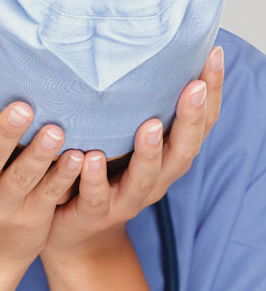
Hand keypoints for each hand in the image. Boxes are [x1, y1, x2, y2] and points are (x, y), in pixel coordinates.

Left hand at [41, 46, 224, 267]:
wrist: (78, 235)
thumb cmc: (102, 180)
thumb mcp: (121, 146)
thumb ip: (129, 115)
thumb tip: (133, 57)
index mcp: (165, 161)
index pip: (198, 126)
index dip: (211, 95)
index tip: (212, 55)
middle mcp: (154, 181)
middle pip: (182, 152)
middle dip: (191, 120)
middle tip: (194, 87)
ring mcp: (125, 200)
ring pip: (145, 179)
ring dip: (150, 153)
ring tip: (150, 125)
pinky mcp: (94, 214)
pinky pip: (97, 197)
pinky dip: (96, 178)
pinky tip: (92, 158)